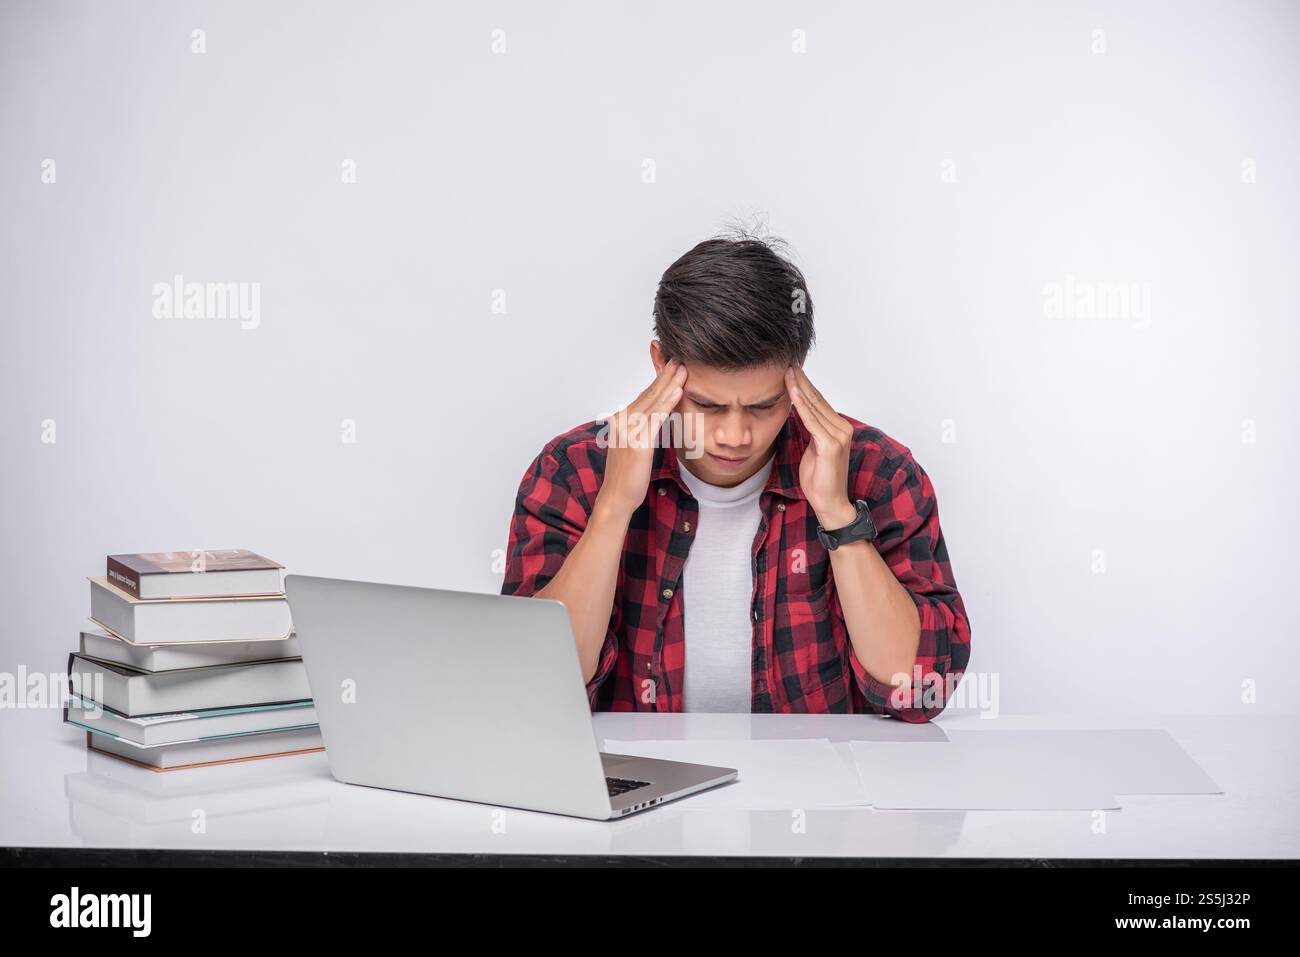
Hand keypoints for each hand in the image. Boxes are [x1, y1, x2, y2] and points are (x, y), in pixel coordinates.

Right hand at [595, 358, 686, 519]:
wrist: (616, 497)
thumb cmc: (627, 475)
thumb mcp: (633, 445)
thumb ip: (642, 428)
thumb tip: (655, 416)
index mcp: (621, 419)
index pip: (643, 395)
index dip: (658, 380)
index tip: (671, 365)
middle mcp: (622, 421)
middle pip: (648, 394)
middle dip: (665, 375)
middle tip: (679, 358)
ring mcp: (629, 431)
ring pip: (653, 402)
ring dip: (669, 383)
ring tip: (682, 369)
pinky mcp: (638, 442)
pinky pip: (656, 418)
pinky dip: (668, 403)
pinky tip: (677, 391)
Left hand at [785, 365, 856, 528]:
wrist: (829, 503)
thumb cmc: (820, 479)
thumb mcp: (812, 449)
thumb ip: (810, 430)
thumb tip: (799, 413)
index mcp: (838, 428)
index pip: (819, 401)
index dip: (805, 385)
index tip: (792, 370)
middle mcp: (842, 428)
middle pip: (817, 399)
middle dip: (801, 381)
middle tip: (788, 363)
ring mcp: (838, 436)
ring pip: (814, 407)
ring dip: (799, 389)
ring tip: (787, 373)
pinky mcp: (831, 445)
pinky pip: (812, 421)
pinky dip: (801, 406)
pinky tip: (792, 393)